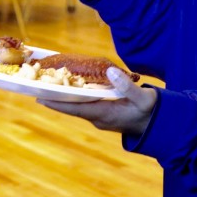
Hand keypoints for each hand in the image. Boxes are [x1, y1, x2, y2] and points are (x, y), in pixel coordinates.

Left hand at [38, 68, 155, 135]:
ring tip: (48, 84)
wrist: (160, 125)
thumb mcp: (143, 98)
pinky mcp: (104, 113)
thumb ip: (127, 86)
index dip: (57, 103)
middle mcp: (98, 118)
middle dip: (55, 98)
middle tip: (37, 87)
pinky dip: (75, 96)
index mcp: (105, 115)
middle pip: (71, 107)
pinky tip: (70, 86)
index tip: (40, 98)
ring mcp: (100, 116)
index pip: (75, 109)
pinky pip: (85, 104)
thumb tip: (110, 72)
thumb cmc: (151, 111)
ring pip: (77, 106)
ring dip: (64, 96)